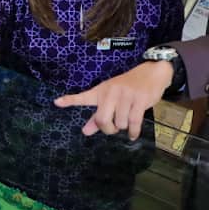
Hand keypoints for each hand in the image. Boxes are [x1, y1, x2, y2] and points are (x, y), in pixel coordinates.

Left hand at [54, 60, 173, 138]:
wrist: (152, 74)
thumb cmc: (128, 88)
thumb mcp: (110, 98)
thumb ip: (97, 116)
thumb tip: (85, 132)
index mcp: (101, 91)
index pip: (84, 97)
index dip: (70, 100)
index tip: (57, 102)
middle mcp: (111, 92)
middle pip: (102, 119)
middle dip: (108, 129)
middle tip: (113, 128)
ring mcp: (126, 95)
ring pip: (120, 123)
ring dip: (124, 127)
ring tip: (127, 121)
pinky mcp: (140, 100)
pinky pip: (133, 123)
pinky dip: (133, 132)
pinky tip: (133, 135)